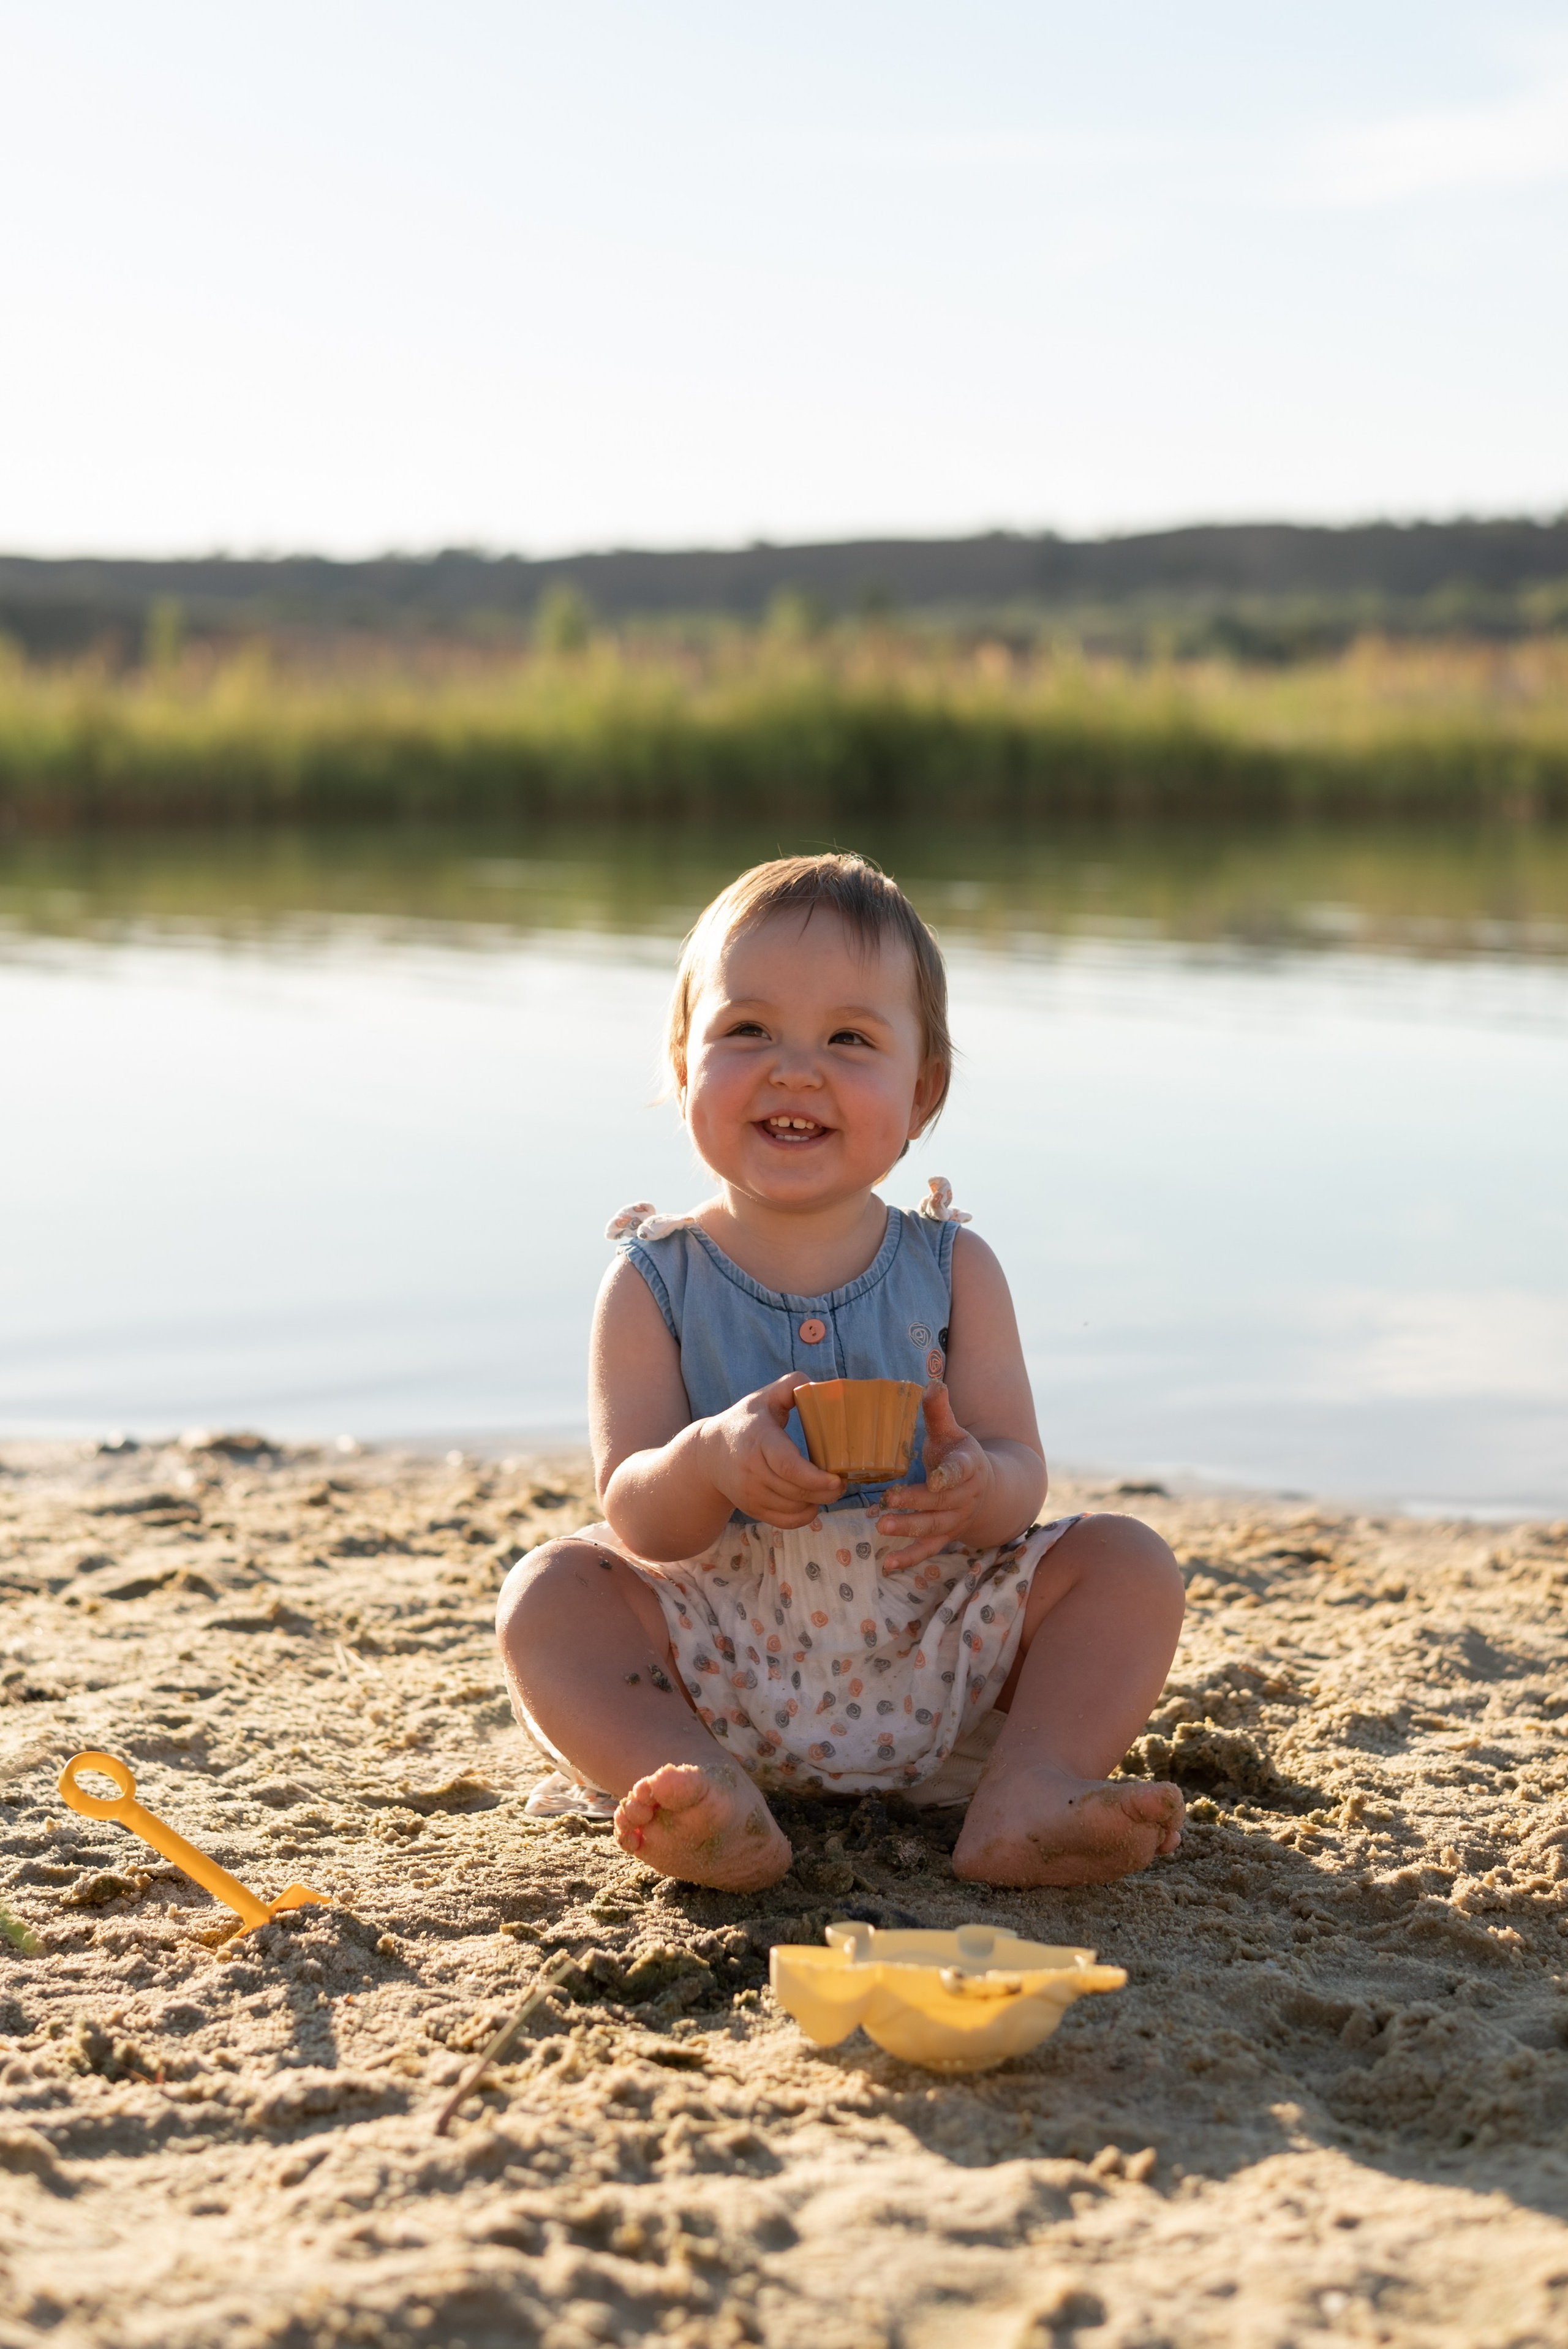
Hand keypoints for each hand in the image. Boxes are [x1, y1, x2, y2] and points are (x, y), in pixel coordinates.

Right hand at [696, 1373, 844, 1529]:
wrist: (709, 1453)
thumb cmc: (745, 1421)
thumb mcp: (764, 1397)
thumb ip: (792, 1386)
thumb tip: (821, 1388)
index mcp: (759, 1440)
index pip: (787, 1465)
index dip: (815, 1477)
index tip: (837, 1478)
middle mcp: (751, 1471)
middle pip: (795, 1491)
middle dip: (825, 1491)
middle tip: (843, 1482)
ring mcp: (750, 1493)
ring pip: (792, 1508)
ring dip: (817, 1502)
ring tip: (830, 1488)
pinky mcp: (752, 1509)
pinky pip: (785, 1522)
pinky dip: (804, 1516)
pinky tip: (812, 1501)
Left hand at [875, 1382, 994, 1569]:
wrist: (987, 1489)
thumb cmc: (959, 1455)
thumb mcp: (952, 1432)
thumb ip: (939, 1412)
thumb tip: (933, 1383)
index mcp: (967, 1466)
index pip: (959, 1471)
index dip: (948, 1476)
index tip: (935, 1478)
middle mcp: (964, 1496)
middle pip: (940, 1502)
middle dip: (915, 1503)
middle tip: (887, 1502)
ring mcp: (956, 1520)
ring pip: (933, 1528)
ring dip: (908, 1530)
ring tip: (881, 1529)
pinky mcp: (946, 1536)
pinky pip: (929, 1550)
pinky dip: (910, 1559)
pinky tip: (887, 1565)